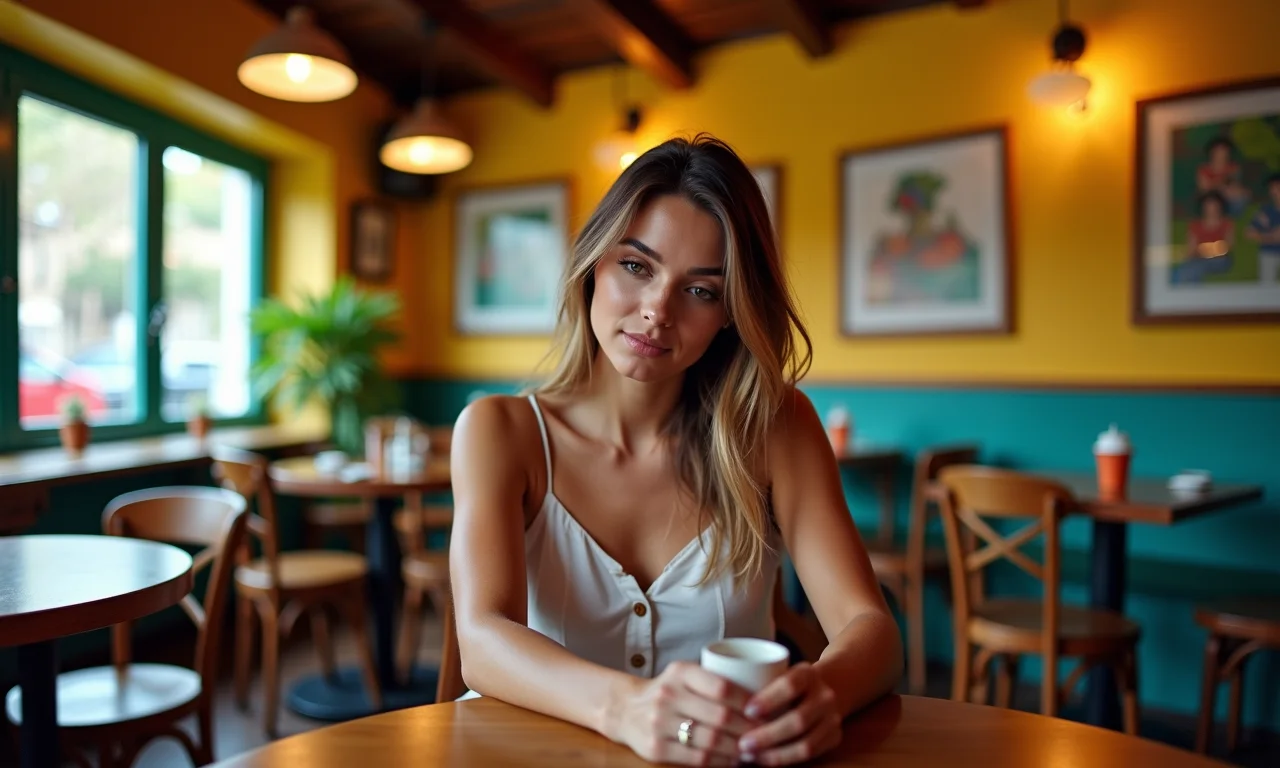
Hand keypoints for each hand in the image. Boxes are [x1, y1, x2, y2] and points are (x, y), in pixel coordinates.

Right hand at [613, 661, 761, 765]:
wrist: (625, 709)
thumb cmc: (668, 691)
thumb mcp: (684, 674)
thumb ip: (714, 679)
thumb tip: (762, 694)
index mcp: (680, 672)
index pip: (722, 687)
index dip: (748, 702)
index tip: (766, 712)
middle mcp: (668, 695)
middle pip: (720, 716)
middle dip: (748, 729)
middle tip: (766, 735)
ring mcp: (659, 723)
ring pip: (711, 740)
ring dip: (737, 748)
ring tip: (753, 749)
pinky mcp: (655, 748)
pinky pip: (697, 758)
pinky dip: (720, 761)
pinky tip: (733, 760)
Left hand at [735, 663, 841, 765]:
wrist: (826, 686)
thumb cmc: (787, 680)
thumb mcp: (776, 671)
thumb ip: (753, 679)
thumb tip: (715, 695)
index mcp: (807, 673)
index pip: (790, 684)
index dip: (769, 699)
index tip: (746, 710)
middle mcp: (824, 695)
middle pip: (798, 719)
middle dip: (767, 735)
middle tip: (741, 743)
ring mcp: (832, 718)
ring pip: (806, 743)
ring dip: (774, 753)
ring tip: (749, 755)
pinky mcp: (834, 737)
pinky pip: (811, 754)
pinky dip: (785, 759)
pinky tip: (764, 760)